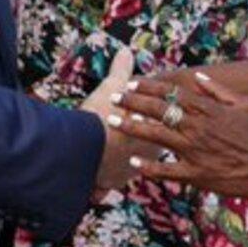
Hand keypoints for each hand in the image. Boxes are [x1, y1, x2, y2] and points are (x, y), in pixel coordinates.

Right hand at [83, 49, 157, 193]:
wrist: (87, 149)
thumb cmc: (104, 116)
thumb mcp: (113, 87)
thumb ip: (121, 70)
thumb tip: (125, 52)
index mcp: (152, 130)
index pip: (160, 131)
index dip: (155, 126)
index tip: (151, 124)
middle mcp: (142, 155)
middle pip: (148, 155)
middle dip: (147, 152)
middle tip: (147, 149)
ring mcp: (124, 172)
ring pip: (126, 176)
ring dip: (121, 174)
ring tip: (117, 173)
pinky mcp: (106, 183)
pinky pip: (103, 189)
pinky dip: (97, 191)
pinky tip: (95, 194)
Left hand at [113, 72, 247, 198]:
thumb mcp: (244, 105)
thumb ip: (218, 90)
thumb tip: (198, 77)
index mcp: (208, 109)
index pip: (172, 93)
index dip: (149, 86)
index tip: (132, 82)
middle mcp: (198, 127)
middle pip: (158, 111)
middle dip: (133, 102)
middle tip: (114, 97)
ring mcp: (195, 151)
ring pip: (157, 136)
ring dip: (132, 127)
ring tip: (113, 122)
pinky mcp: (196, 173)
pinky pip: (168, 170)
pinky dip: (149, 167)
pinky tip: (133, 163)